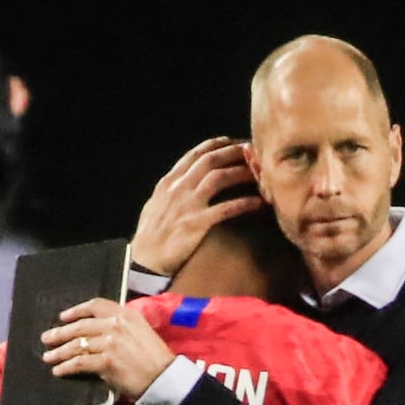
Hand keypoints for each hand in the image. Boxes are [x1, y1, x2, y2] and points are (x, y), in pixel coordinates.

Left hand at [41, 298, 174, 400]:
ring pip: (77, 344)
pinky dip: (67, 367)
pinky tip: (59, 370)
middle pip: (81, 326)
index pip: (95, 306)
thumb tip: (98, 333)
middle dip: (61, 333)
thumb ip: (122, 328)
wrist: (165, 378)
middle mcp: (116, 325)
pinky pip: (80, 362)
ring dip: (59, 352)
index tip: (63, 317)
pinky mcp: (106, 361)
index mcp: (126, 314)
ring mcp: (110, 342)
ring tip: (49, 357)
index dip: (76, 311)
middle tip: (48, 338)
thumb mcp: (141, 332)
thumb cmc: (156, 359)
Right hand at [131, 136, 262, 274]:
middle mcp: (179, 189)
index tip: (234, 143)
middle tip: (253, 152)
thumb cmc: (150, 237)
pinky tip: (258, 203)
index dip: (217, 145)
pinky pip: (225, 209)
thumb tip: (183, 180)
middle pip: (211, 161)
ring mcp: (188, 205)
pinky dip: (244, 204)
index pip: (195, 154)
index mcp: (169, 182)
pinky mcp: (196, 224)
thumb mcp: (155, 205)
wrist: (144, 261)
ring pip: (219, 178)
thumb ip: (171, 191)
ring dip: (242, 172)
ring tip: (259, 174)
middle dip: (234, 152)